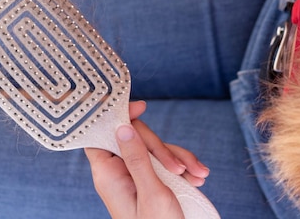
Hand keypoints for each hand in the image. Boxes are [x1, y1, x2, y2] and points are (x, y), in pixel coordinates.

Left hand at [85, 103, 210, 218]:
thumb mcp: (152, 193)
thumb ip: (137, 158)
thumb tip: (122, 126)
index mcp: (108, 174)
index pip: (100, 134)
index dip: (117, 116)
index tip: (143, 107)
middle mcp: (118, 172)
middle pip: (135, 137)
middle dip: (163, 148)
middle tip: (180, 168)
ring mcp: (134, 176)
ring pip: (154, 149)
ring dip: (180, 158)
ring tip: (197, 176)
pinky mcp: (150, 180)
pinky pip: (164, 161)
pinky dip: (183, 166)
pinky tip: (198, 177)